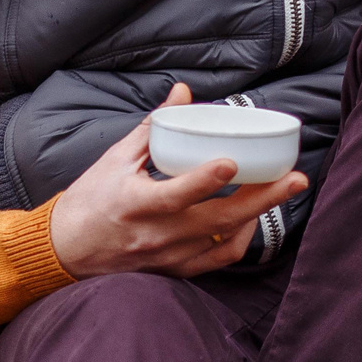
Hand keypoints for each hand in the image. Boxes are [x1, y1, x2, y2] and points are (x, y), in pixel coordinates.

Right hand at [45, 84, 309, 279]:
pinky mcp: (175, 270)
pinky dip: (241, 238)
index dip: (204, 180)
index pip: (174, 194)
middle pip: (218, 220)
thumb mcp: (115, 158)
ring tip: (282, 190)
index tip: (232, 162)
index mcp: (135, 203)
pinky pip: (218, 258)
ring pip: (225, 240)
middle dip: (263, 199)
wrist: (65, 252)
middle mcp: (155, 235)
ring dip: (259, 215)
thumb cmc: (90, 200)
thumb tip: (184, 91)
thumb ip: (155, 126)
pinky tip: (252, 217)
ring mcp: (168, 257)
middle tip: (295, 179)